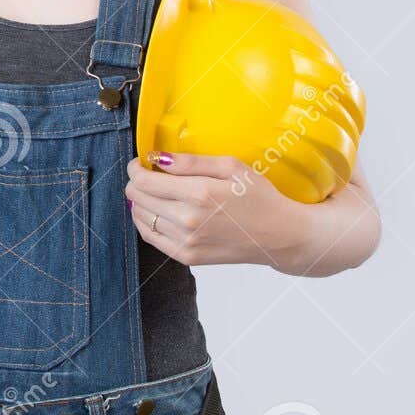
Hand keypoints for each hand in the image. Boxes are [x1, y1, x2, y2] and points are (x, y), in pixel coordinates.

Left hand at [124, 151, 307, 269]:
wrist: (278, 236)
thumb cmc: (259, 197)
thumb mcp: (231, 167)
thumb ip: (191, 161)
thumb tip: (158, 157)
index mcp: (199, 193)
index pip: (144, 181)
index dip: (135, 168)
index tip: (140, 163)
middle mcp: (188, 220)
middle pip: (137, 199)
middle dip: (137, 183)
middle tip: (148, 175)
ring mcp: (186, 242)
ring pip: (141, 218)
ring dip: (141, 203)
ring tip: (154, 193)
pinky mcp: (187, 257)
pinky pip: (151, 238)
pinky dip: (146, 223)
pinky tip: (157, 213)